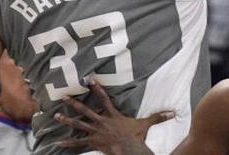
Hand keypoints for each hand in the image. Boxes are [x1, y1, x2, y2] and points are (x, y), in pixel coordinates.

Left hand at [55, 83, 173, 154]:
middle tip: (63, 96)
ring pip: (78, 125)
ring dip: (67, 120)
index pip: (104, 99)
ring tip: (55, 116)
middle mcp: (101, 121)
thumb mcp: (146, 124)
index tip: (90, 80)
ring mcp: (95, 132)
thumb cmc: (136, 137)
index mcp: (113, 115)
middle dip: (74, 103)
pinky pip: (78, 143)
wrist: (128, 148)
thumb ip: (158, 116)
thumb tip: (173, 111)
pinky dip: (68, 143)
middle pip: (86, 110)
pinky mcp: (92, 143)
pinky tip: (57, 143)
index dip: (97, 89)